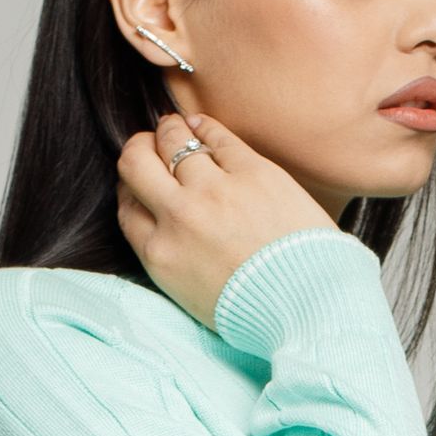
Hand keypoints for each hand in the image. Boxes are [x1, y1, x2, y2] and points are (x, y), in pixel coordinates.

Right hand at [115, 111, 337, 329]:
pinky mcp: (251, 171)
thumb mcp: (193, 297)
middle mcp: (178, 217)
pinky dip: (202, 125)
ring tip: (179, 131)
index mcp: (160, 255)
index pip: (127, 206)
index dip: (131, 189)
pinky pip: (215, 134)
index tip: (142, 185)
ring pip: (172, 139)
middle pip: (136, 163)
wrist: (307, 308)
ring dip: (171, 131)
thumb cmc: (255, 310)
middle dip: (140, 150)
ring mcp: (214, 190)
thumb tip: (163, 224)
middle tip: (151, 147)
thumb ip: (171, 258)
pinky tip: (201, 126)